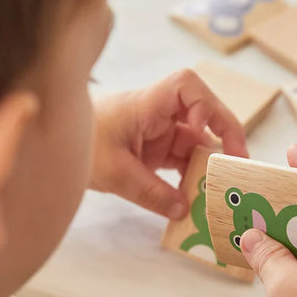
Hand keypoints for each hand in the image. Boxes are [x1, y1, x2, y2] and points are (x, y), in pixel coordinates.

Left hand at [89, 69, 247, 218]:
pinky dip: (193, 175)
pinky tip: (199, 195)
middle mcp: (160, 112)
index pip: (187, 85)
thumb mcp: (114, 172)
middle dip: (224, 135)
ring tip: (223, 187)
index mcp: (148, 103)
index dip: (205, 105)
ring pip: (197, 139)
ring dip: (210, 161)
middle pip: (204, 112)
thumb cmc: (81, 144)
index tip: (201, 132)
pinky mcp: (157, 147)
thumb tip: (184, 210)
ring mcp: (160, 130)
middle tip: (239, 164)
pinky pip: (183, 158)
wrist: (57, 145)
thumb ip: (150, 193)